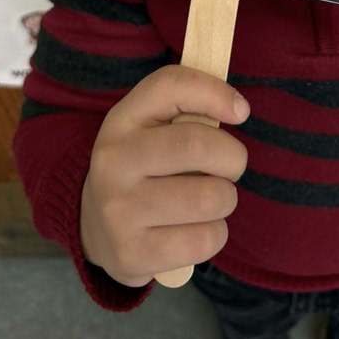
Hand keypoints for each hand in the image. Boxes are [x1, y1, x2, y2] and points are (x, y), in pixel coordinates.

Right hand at [80, 64, 249, 286]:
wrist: (97, 226)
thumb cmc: (146, 163)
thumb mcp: (154, 122)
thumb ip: (191, 101)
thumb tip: (238, 109)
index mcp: (121, 120)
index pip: (172, 86)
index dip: (216, 93)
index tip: (241, 112)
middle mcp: (113, 161)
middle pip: (198, 145)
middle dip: (232, 158)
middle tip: (229, 167)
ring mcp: (118, 209)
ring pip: (209, 198)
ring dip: (225, 199)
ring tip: (209, 200)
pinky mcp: (131, 252)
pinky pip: (204, 240)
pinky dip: (214, 234)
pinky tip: (195, 229)